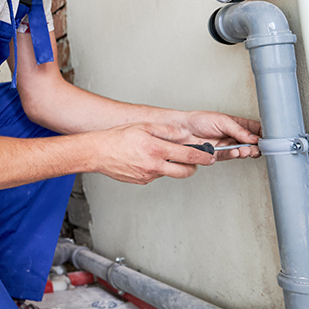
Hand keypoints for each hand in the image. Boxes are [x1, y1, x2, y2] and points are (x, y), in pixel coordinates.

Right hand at [94, 123, 216, 183]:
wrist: (98, 152)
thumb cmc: (118, 138)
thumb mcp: (144, 126)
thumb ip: (167, 130)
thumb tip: (184, 134)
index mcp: (157, 149)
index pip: (189, 155)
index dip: (204, 156)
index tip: (210, 157)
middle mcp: (154, 165)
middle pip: (186, 171)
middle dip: (194, 166)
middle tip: (194, 159)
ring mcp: (148, 176)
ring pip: (171, 174)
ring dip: (174, 167)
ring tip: (165, 156)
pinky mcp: (142, 182)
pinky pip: (157, 176)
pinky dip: (159, 169)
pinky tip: (149, 160)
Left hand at [177, 111, 261, 160]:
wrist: (182, 130)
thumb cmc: (199, 120)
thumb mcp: (222, 120)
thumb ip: (239, 130)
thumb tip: (254, 137)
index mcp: (237, 124)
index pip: (255, 129)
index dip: (262, 134)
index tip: (268, 138)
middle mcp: (233, 136)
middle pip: (252, 143)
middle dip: (256, 146)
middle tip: (257, 147)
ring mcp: (227, 146)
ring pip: (243, 152)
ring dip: (246, 151)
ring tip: (245, 149)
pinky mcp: (219, 155)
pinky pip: (230, 156)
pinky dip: (234, 154)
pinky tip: (235, 151)